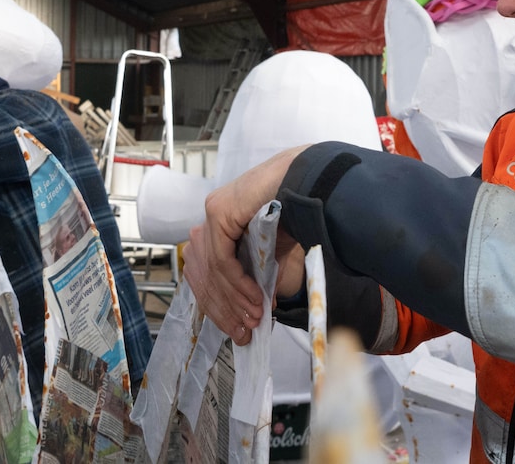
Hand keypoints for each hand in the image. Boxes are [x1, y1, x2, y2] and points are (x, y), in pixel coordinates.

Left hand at [182, 145, 308, 344]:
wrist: (309, 181)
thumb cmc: (295, 213)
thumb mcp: (272, 256)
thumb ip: (259, 279)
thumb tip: (254, 310)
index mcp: (217, 230)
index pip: (206, 277)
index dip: (221, 308)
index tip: (238, 331)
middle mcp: (209, 222)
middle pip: (205, 277)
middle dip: (227, 310)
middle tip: (246, 332)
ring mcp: (211, 215)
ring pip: (213, 271)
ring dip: (234, 300)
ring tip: (254, 319)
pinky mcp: (219, 212)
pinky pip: (222, 260)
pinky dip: (237, 283)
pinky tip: (254, 299)